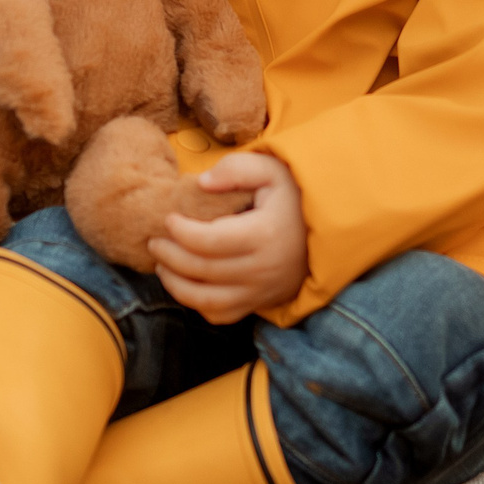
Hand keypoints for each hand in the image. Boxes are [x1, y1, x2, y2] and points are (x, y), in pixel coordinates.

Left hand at [149, 152, 307, 324]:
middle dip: (169, 256)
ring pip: (207, 301)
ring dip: (176, 285)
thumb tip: (201, 183)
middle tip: (155, 240)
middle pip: (201, 271)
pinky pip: (222, 315)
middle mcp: (262, 269)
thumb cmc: (295, 195)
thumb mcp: (271, 168)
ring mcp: (262, 291)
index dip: (180, 232)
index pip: (208, 241)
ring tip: (162, 264)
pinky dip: (198, 305)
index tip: (167, 218)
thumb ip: (235, 169)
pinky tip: (186, 284)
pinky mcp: (261, 303)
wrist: (329, 227)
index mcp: (263, 235)